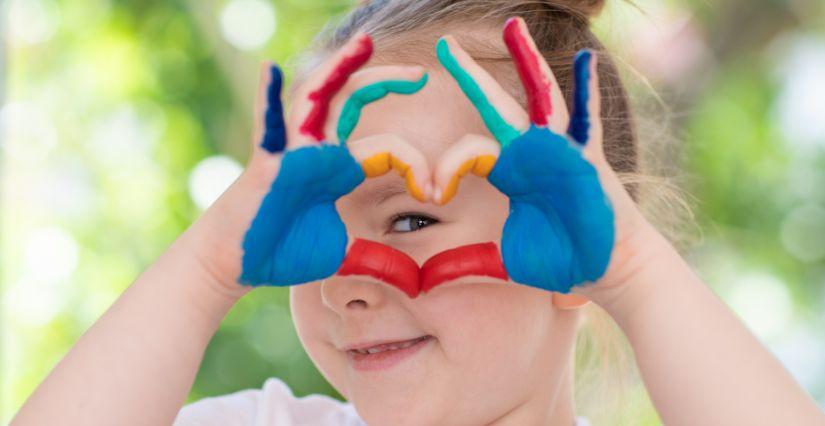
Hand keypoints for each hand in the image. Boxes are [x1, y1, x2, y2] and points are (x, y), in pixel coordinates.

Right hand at [181, 33, 427, 292]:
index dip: (415, 165)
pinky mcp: (267, 164)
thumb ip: (378, 257)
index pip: (387, 148)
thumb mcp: (344, 252)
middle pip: (353, 101)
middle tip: (422, 74)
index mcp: (340, 167)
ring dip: (339, 69)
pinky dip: (266, 98)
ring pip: (317, 98)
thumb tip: (415, 280)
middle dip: (386, 82)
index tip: (436, 191)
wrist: (239, 264)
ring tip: (364, 44)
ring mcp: (291, 151)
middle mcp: (318, 150)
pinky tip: (270, 69)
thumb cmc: (285, 251)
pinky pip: (267, 126)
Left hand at [432, 18, 652, 303]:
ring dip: (526, 61)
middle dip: (471, 75)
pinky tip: (586, 59)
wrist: (607, 271)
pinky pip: (588, 119)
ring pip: (540, 97)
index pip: (468, 152)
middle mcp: (531, 153)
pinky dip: (589, 90)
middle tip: (445, 45)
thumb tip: (427, 280)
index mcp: (509, 172)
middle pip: (496, 105)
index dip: (445, 168)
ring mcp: (561, 150)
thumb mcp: (504, 260)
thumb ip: (468, 262)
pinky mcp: (587, 158)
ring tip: (511, 26)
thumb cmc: (560, 261)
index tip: (432, 194)